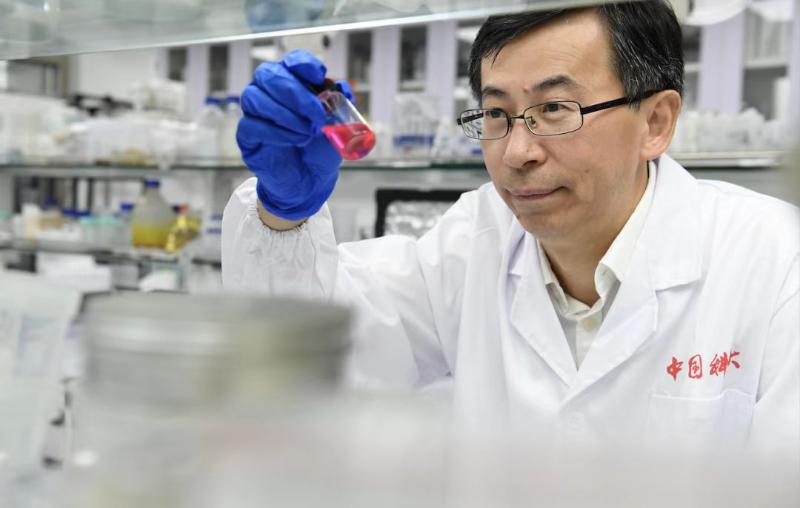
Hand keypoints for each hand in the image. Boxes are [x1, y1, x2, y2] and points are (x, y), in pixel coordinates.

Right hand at [236, 49, 353, 220]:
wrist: (311, 180)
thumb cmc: (320, 149)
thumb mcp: (339, 126)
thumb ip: (342, 105)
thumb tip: (342, 86)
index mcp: (293, 84)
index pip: (290, 62)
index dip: (302, 64)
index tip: (319, 75)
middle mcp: (270, 93)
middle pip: (268, 75)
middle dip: (295, 92)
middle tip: (316, 114)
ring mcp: (255, 113)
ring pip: (254, 97)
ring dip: (285, 114)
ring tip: (307, 132)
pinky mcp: (246, 136)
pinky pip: (251, 125)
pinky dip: (276, 132)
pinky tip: (294, 140)